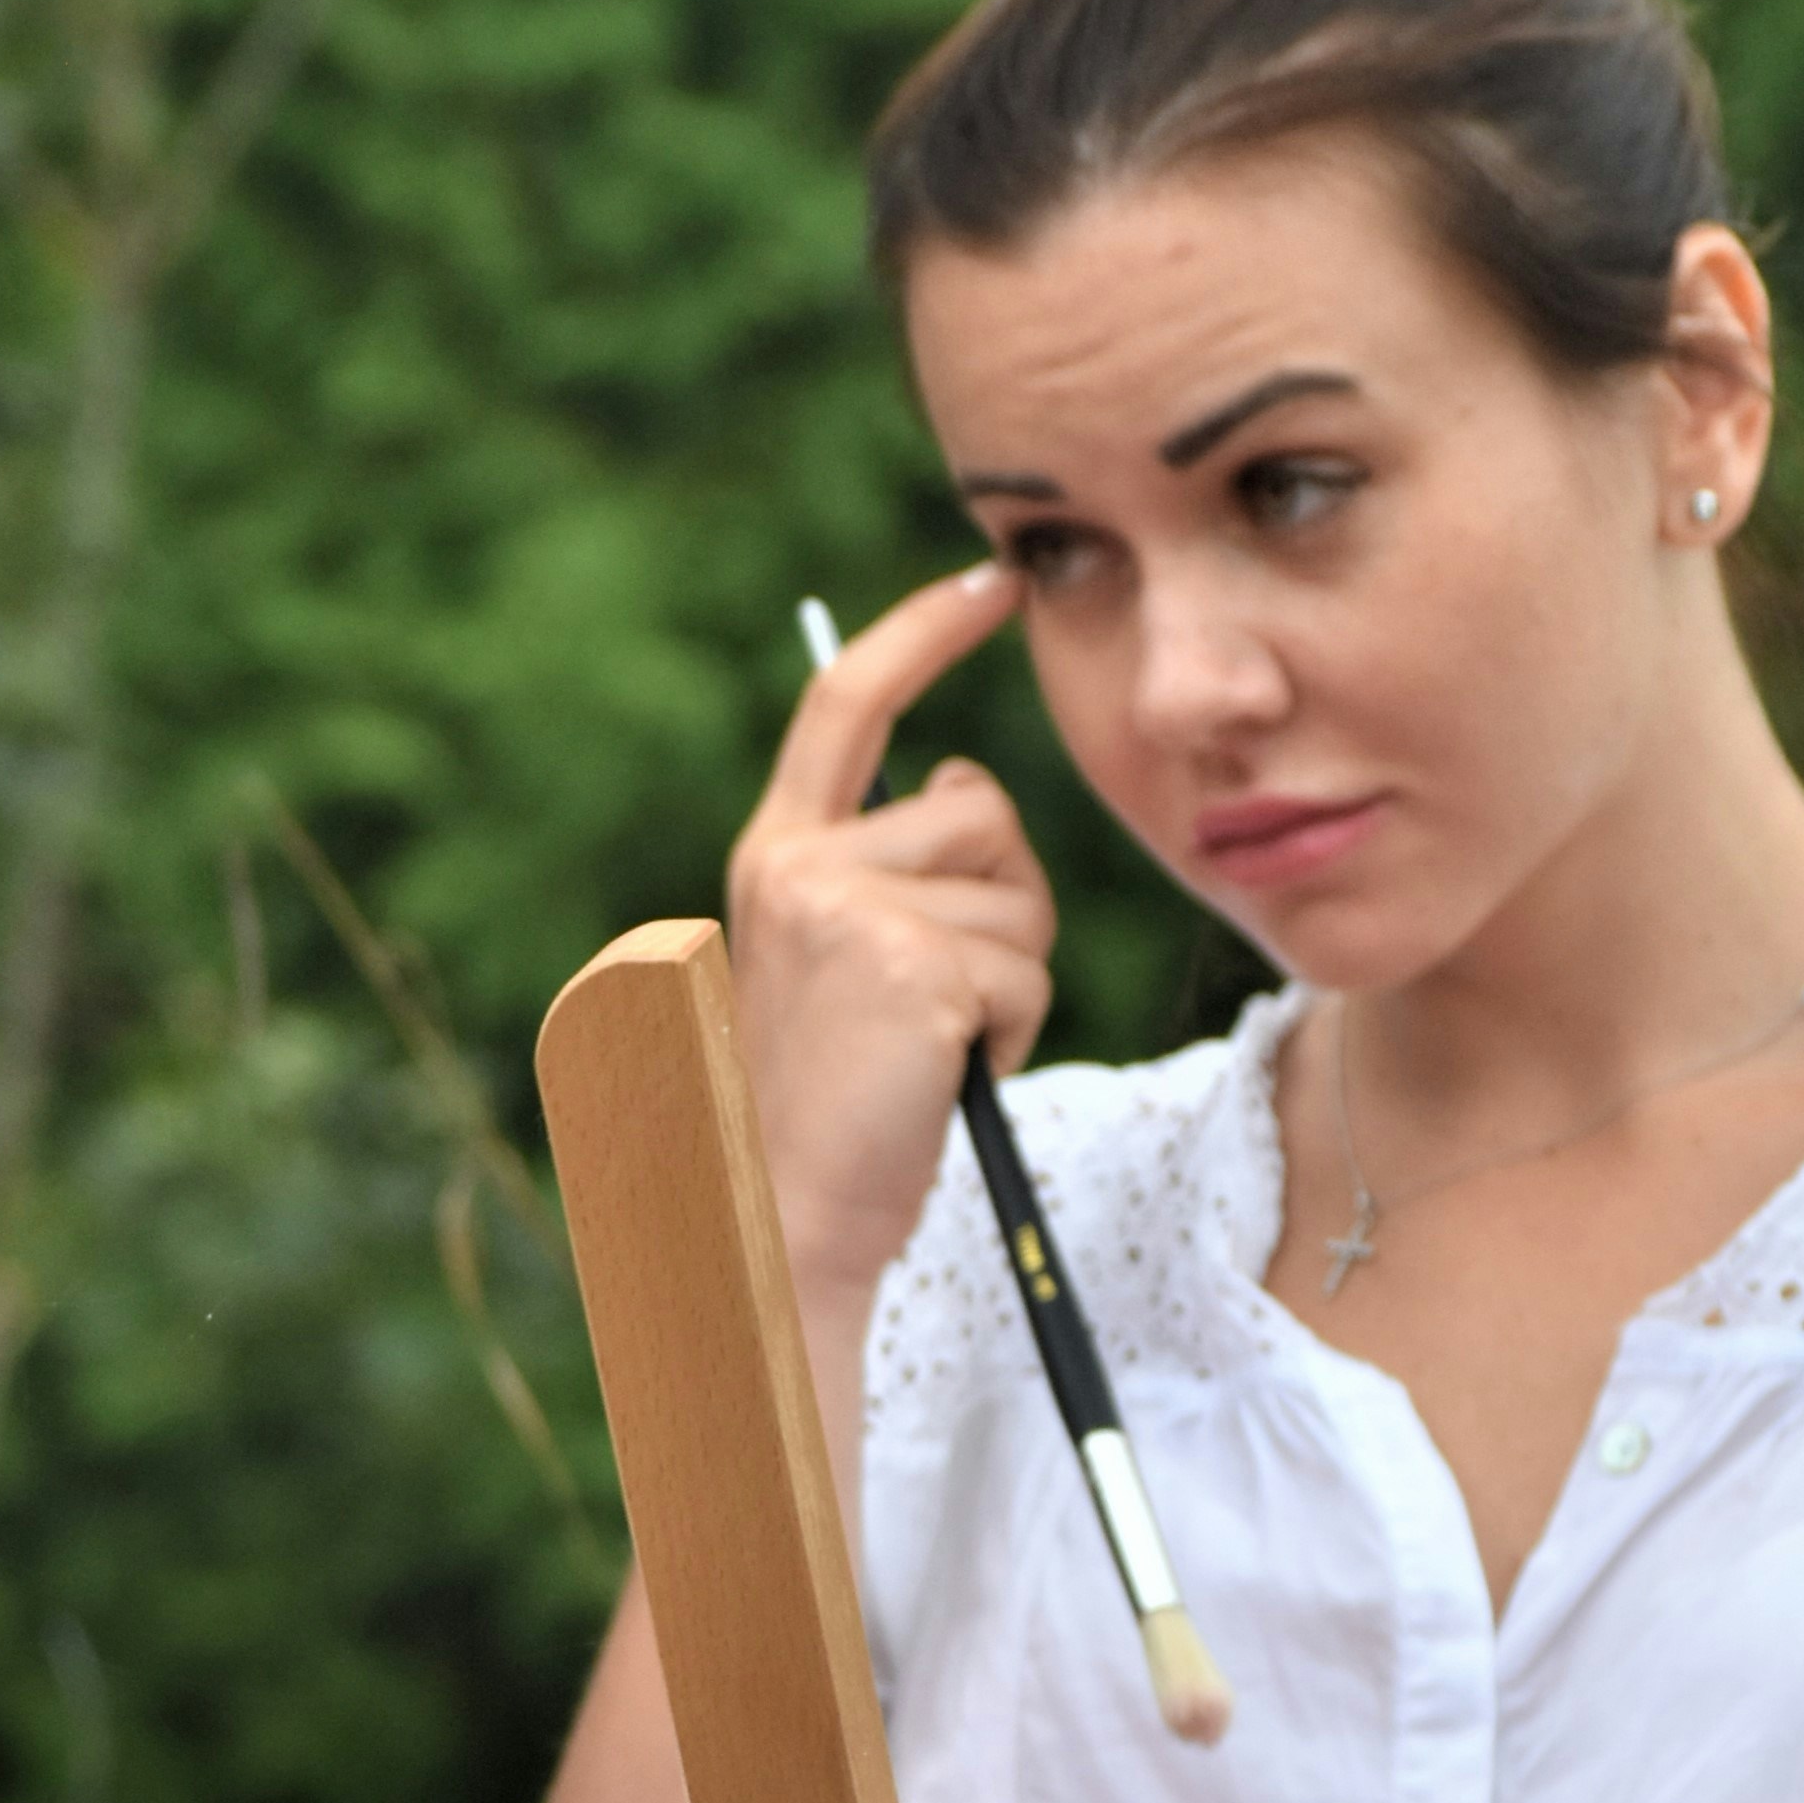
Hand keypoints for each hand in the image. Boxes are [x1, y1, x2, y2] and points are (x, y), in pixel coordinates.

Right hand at [727, 563, 1054, 1305]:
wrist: (790, 1218)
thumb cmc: (838, 1109)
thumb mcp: (848, 964)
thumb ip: (892, 872)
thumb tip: (961, 789)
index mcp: (777, 855)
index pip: (849, 703)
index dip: (922, 631)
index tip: (989, 584)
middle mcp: (800, 865)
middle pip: (981, 813)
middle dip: (1005, 909)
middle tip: (946, 1006)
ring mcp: (850, 911)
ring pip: (1017, 896)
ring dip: (1012, 979)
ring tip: (938, 1048)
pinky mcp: (910, 965)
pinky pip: (1026, 967)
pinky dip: (1015, 1032)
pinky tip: (950, 1075)